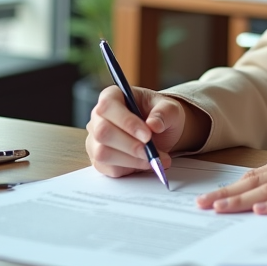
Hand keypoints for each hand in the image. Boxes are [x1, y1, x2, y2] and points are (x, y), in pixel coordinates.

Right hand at [85, 86, 205, 177]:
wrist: (161, 132)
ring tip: (155, 159)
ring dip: (132, 160)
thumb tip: (153, 125)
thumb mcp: (170, 108)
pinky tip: (147, 164)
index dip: (126, 122)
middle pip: (102, 133)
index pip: (108, 106)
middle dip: (130, 145)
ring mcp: (96, 140)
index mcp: (112, 96)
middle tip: (152, 152)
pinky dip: (130, 169)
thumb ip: (164, 113)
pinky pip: (108, 168)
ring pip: (103, 153)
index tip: (148, 135)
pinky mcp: (100, 160)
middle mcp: (99, 117)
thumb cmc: (161, 115)